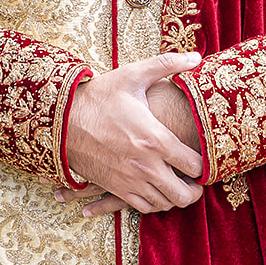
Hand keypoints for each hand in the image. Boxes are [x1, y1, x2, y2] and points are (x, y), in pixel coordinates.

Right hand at [58, 52, 203, 216]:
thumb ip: (167, 64)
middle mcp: (145, 165)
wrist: (61, 120)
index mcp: (155, 139)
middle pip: (184, 193)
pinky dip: (155, 203)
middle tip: (197, 180)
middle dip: (195, 189)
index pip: (194, 165)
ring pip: (164, 203)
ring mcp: (130, 180)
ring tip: (179, 184)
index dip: (204, 164)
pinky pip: (143, 207)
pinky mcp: (115, 187)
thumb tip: (197, 57)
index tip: (204, 158)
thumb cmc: (98, 96)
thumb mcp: (133, 75)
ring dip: (175, 196)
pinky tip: (157, 190)